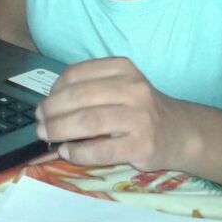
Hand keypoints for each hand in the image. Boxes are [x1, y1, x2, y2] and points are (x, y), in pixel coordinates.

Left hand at [35, 57, 188, 172]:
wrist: (181, 133)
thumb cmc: (141, 109)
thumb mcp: (121, 86)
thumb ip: (90, 88)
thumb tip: (48, 106)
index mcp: (123, 68)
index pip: (77, 74)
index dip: (54, 90)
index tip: (45, 103)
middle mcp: (133, 88)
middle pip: (79, 97)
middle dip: (52, 111)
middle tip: (39, 123)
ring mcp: (140, 117)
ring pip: (88, 122)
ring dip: (60, 130)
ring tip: (47, 136)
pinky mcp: (142, 145)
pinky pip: (101, 150)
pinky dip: (78, 152)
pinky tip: (68, 152)